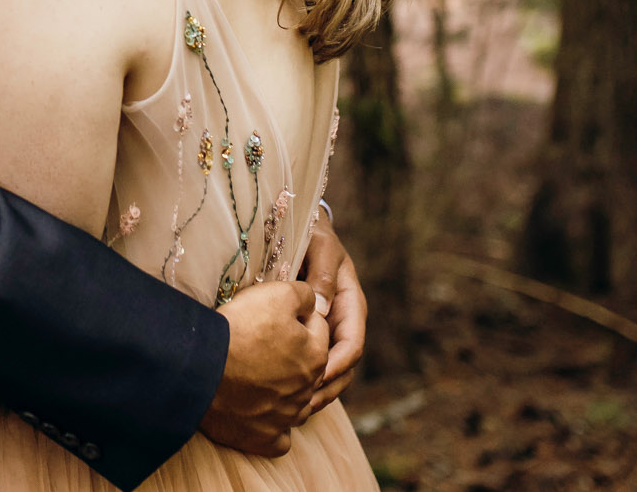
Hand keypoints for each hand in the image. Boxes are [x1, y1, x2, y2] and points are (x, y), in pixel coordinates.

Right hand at [200, 280, 329, 456]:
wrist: (202, 369)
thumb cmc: (240, 329)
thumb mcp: (275, 295)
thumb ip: (304, 295)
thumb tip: (314, 300)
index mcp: (316, 355)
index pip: (318, 329)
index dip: (298, 316)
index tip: (276, 312)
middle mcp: (308, 390)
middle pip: (309, 367)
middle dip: (296, 354)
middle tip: (267, 341)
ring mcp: (287, 418)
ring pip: (298, 404)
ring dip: (288, 391)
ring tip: (263, 375)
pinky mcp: (265, 438)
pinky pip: (279, 439)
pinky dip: (275, 428)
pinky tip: (263, 414)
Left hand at [299, 215, 365, 418]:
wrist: (299, 227)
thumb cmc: (312, 234)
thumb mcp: (320, 246)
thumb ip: (323, 272)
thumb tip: (321, 307)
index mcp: (349, 302)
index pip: (352, 343)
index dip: (338, 363)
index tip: (318, 377)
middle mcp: (341, 320)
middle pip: (343, 366)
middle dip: (327, 388)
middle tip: (304, 405)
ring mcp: (326, 328)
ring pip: (329, 369)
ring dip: (316, 391)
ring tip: (295, 409)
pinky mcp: (309, 332)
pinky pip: (310, 361)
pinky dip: (301, 379)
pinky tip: (284, 393)